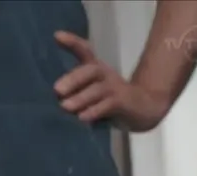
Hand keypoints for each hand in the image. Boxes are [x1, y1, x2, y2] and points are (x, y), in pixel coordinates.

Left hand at [54, 31, 169, 131]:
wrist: (142, 106)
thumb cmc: (106, 98)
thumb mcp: (88, 90)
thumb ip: (72, 91)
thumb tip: (53, 98)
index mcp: (95, 68)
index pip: (84, 51)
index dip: (72, 42)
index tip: (57, 36)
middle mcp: (104, 74)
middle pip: (90, 70)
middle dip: (73, 79)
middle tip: (57, 90)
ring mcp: (114, 88)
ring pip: (97, 90)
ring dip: (81, 98)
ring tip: (65, 106)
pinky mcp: (122, 102)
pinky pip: (108, 105)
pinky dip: (95, 111)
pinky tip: (83, 117)